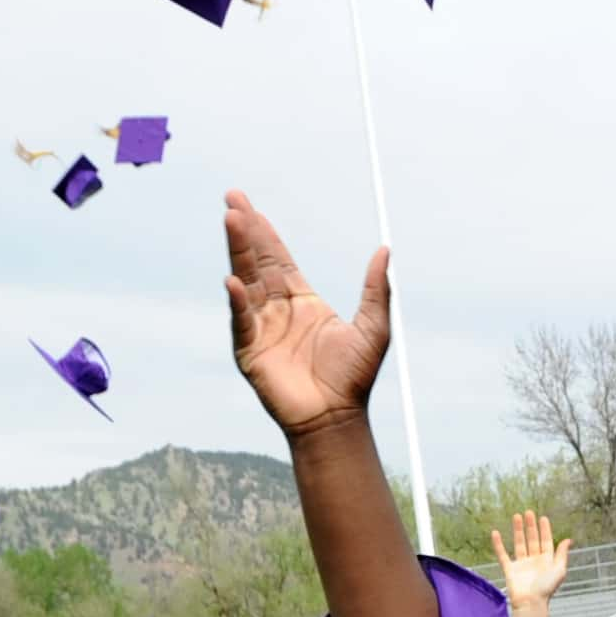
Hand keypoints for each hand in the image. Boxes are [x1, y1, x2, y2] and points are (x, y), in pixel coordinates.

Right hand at [224, 189, 391, 438]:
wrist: (336, 417)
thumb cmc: (354, 377)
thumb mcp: (374, 326)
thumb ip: (375, 289)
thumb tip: (384, 250)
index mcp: (303, 302)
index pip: (279, 258)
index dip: (265, 232)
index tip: (251, 207)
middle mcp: (278, 311)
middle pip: (257, 262)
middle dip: (245, 231)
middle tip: (233, 199)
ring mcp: (261, 329)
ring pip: (246, 282)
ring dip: (238, 252)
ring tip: (231, 220)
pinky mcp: (250, 352)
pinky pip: (242, 321)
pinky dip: (237, 302)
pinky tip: (234, 282)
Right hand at [489, 510, 570, 609]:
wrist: (530, 603)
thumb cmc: (547, 589)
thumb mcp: (559, 570)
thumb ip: (562, 555)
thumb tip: (567, 540)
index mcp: (547, 561)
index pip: (546, 541)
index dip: (545, 529)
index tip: (542, 518)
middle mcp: (534, 560)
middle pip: (532, 539)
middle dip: (531, 526)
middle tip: (529, 512)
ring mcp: (521, 564)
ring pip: (519, 543)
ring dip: (518, 530)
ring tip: (517, 516)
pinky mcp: (510, 569)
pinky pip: (503, 554)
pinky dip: (499, 544)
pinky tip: (496, 533)